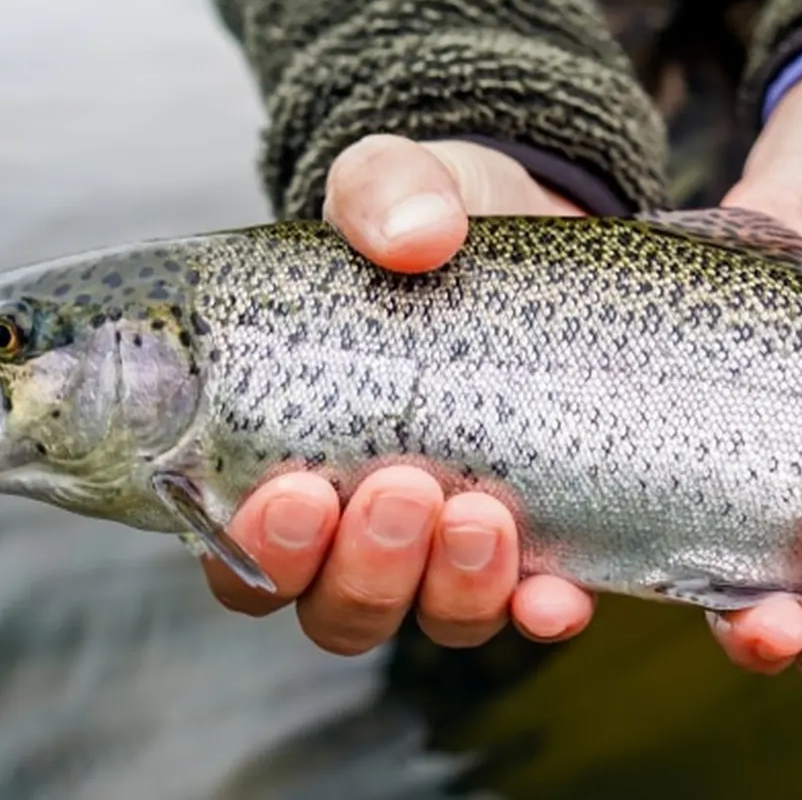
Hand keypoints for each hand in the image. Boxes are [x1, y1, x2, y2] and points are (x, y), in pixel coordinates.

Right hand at [199, 135, 597, 653]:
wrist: (541, 224)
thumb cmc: (434, 223)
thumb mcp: (400, 184)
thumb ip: (386, 190)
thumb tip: (416, 235)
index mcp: (289, 457)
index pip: (243, 557)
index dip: (261, 554)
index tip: (296, 493)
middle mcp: (362, 524)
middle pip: (336, 606)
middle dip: (364, 568)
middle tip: (400, 487)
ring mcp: (452, 543)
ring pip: (430, 617)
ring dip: (450, 589)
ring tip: (478, 514)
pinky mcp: (543, 537)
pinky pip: (533, 608)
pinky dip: (540, 613)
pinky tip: (557, 598)